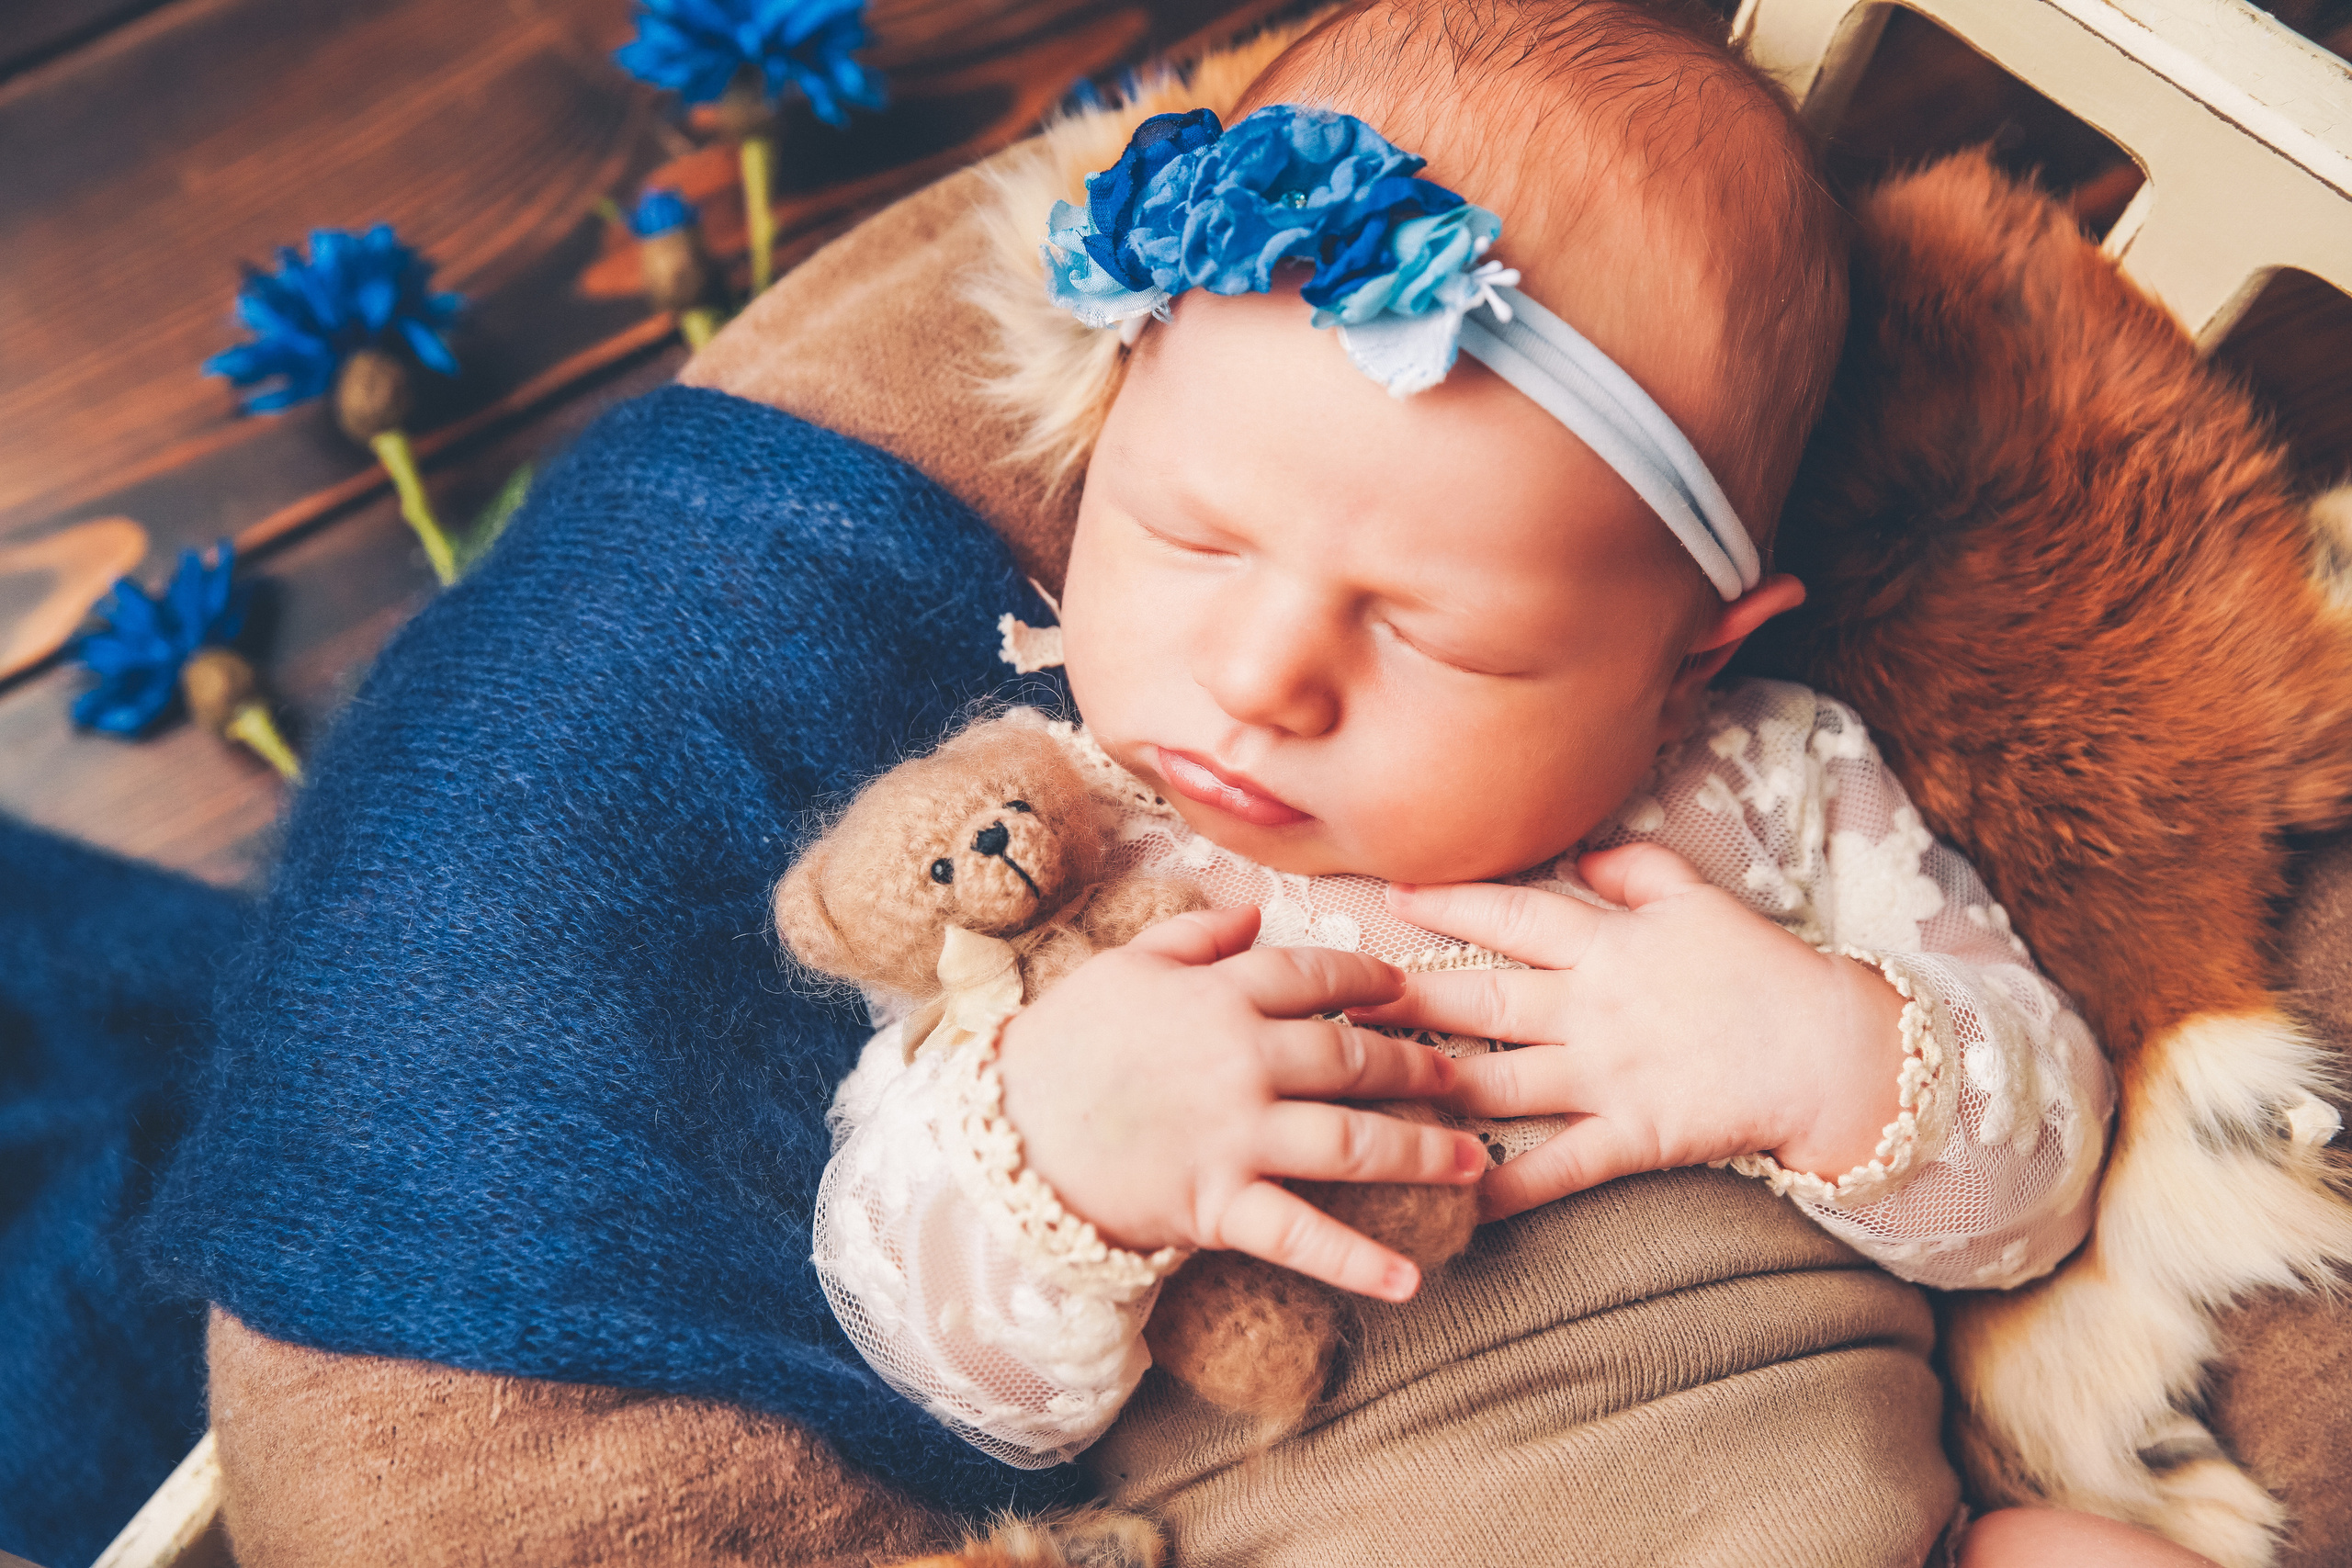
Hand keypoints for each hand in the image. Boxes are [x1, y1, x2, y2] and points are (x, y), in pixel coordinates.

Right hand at [997, 906, 1486, 1300]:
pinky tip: (1411, 1283)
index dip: (1370, 982)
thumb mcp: (1121, 966)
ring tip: (1472, 1163)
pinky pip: (1300, 1235)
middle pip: (1353, 1059)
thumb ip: (1192, 936)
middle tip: (1458, 1076)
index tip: (1404, 990)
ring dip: (1420, 1153)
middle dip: (1416, 1067)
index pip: (1316, 978)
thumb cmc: (1060, 1045)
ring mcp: (1235, 1135)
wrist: (1002, 1132)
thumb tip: (1252, 917)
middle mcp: (1241, 1061)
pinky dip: (1357, 1263)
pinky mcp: (1219, 1203)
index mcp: (1219, 996)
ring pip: (1351, 1140)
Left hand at [1346, 843, 1907, 1220]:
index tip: (1388, 898)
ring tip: (1360, 1091)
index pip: (1509, 913)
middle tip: (1333, 1002)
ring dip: (1427, 1087)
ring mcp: (1609, 1073)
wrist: (1835, 1050)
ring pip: (1498, 1080)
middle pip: (1478, 998)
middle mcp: (1593, 1005)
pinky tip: (1453, 1197)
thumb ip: (1636, 870)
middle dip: (1401, 1000)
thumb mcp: (1702, 899)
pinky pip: (1558, 1165)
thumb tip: (1582, 853)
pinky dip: (1507, 1184)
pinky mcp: (1634, 1134)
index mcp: (1607, 943)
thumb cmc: (1765, 969)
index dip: (1446, 902)